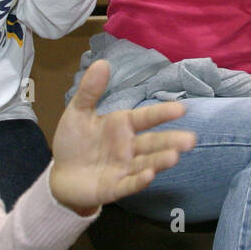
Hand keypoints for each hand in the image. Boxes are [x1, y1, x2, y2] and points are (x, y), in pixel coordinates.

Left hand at [49, 60, 195, 213]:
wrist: (60, 175)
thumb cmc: (74, 142)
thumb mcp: (78, 112)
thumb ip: (90, 90)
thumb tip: (103, 62)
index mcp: (123, 125)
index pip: (146, 118)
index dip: (162, 113)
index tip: (181, 109)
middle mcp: (128, 147)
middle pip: (153, 143)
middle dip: (171, 141)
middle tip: (190, 140)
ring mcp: (124, 168)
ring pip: (146, 163)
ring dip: (160, 161)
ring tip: (174, 156)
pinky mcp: (114, 188)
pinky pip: (129, 183)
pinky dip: (139, 180)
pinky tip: (149, 175)